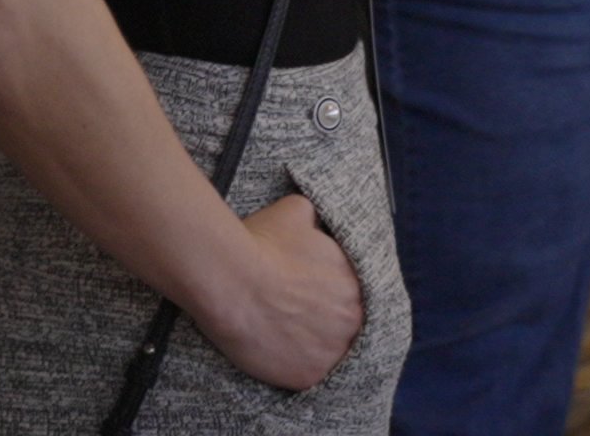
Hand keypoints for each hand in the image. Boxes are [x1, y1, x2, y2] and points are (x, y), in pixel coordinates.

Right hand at [205, 192, 363, 390]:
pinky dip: (296, 368)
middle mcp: (353, 322)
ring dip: (315, 347)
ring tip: (289, 338)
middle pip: (347, 327)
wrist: (232, 280)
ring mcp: (332, 353)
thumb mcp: (298, 211)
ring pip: (331, 354)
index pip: (354, 296)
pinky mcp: (308, 377)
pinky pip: (309, 377)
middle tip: (301, 317)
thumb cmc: (263, 245)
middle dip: (328, 322)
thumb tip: (318, 220)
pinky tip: (279, 354)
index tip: (315, 298)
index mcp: (357, 284)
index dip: (334, 298)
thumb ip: (317, 219)